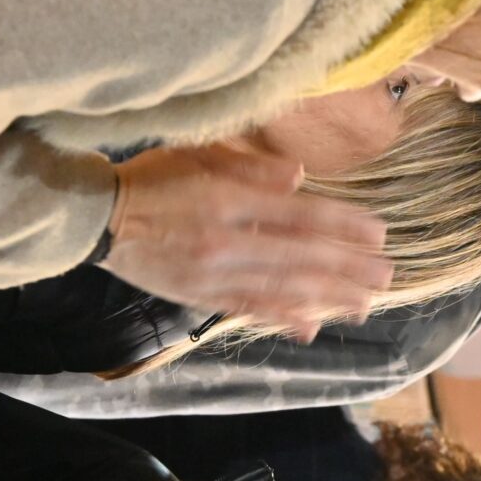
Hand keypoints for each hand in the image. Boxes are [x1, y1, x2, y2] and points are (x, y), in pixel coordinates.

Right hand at [100, 145, 390, 341]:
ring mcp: (213, 275)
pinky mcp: (200, 296)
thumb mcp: (196, 154)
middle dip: (348, 269)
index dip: (343, 227)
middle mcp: (227, 243)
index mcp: (228, 201)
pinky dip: (282, 318)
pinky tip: (310, 326)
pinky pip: (249, 309)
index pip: (300, 216)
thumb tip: (299, 180)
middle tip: (387, 276)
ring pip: (281, 290)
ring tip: (364, 304)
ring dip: (327, 298)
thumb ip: (249, 168)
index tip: (378, 235)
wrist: (93, 220)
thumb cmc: (146, 179)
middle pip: (301, 258)